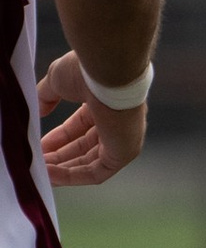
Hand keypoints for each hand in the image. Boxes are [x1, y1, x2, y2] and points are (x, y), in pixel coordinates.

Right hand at [36, 52, 147, 187]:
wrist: (107, 71)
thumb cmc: (86, 71)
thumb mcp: (58, 81)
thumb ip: (47, 96)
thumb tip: (39, 110)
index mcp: (106, 102)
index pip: (81, 126)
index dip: (59, 137)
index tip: (39, 144)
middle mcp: (118, 122)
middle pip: (86, 147)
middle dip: (60, 156)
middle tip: (38, 161)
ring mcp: (123, 139)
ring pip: (90, 162)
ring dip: (63, 168)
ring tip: (40, 171)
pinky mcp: (124, 153)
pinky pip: (96, 172)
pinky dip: (73, 176)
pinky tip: (50, 175)